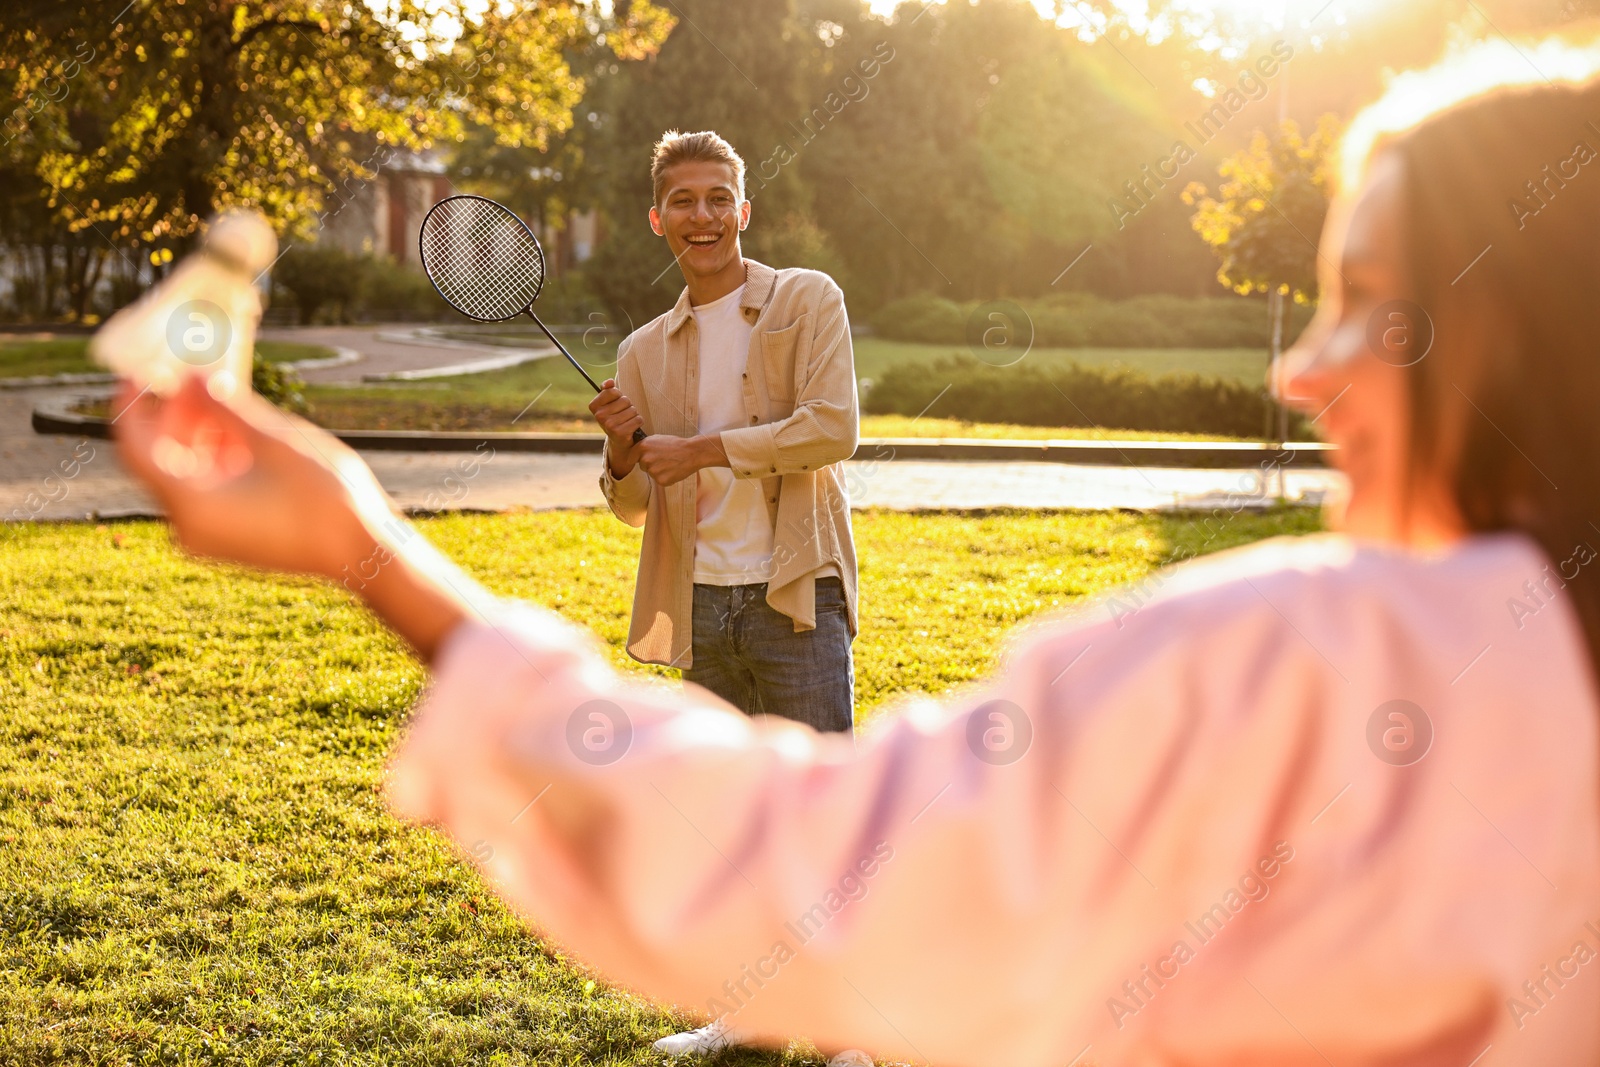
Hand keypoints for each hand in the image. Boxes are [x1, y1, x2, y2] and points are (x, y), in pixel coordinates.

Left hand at [112, 375, 390, 579]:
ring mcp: (207, 538)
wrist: (363, 554)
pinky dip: (215, 463)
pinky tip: (244, 438)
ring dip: (199, 437)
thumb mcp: (275, 441)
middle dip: (176, 417)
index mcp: (191, 505)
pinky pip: (204, 495)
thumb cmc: (326, 499)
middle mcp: (188, 527)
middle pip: (160, 460)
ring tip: (229, 403)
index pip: (137, 447)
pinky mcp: (228, 540)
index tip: (139, 371)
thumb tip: (191, 377)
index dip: (133, 405)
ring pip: (184, 476)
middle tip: (197, 378)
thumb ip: (226, 408)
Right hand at [588, 379, 642, 475]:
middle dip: (628, 406)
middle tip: (623, 415)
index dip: (619, 396)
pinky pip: (638, 419)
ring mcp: (609, 425)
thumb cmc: (615, 418)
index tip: (616, 404)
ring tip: (627, 421)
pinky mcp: (620, 433)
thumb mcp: (609, 403)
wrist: (619, 441)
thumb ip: (608, 390)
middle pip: (625, 400)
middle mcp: (599, 416)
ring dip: (634, 415)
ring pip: (632, 410)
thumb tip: (609, 382)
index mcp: (594, 406)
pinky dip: (638, 422)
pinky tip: (632, 428)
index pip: (613, 391)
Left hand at [635, 434, 726, 486]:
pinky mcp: (660, 480)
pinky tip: (673, 470)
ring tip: (669, 464)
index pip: (630, 458)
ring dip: (658, 471)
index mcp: (642, 447)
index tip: (639, 460)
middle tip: (663, 459)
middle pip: (642, 466)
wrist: (692, 453)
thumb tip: (636, 451)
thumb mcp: (657, 439)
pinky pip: (659, 480)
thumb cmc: (676, 445)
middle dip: (650, 464)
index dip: (636, 459)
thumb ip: (645, 445)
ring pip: (651, 473)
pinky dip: (665, 477)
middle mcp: (645, 459)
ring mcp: (652, 471)